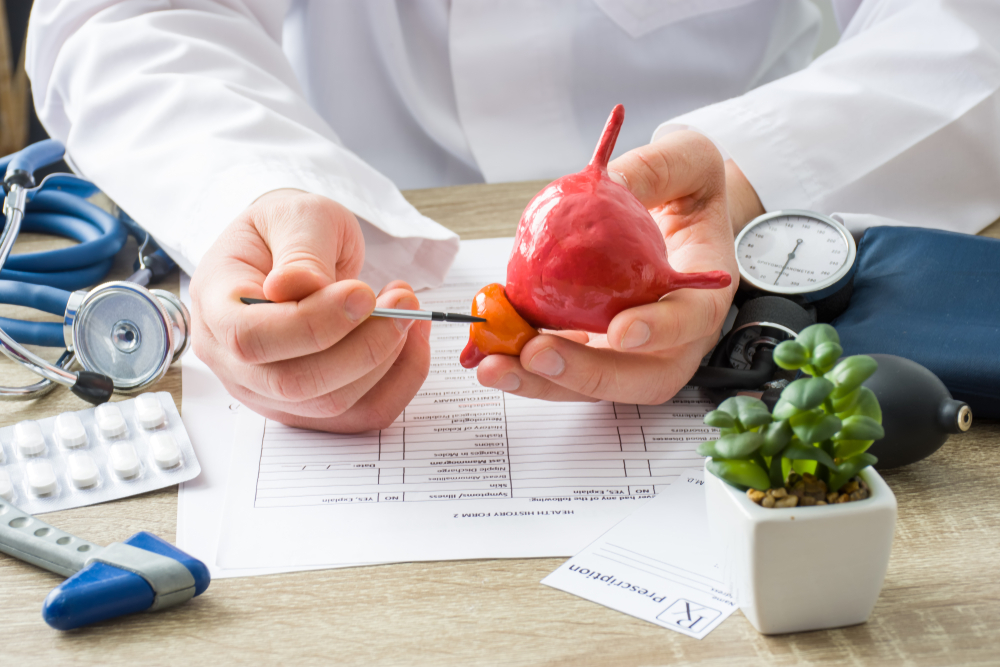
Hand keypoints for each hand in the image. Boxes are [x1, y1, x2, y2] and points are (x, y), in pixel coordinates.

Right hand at [190, 189, 430, 431]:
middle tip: (403, 302)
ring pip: (332, 405)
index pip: (250, 338)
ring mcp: (267, 390)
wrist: (291, 248)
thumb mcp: (294, 215)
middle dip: (363, 348)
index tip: (363, 293)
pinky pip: (360, 415)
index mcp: (215, 305)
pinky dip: (398, 381)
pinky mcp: (308, 405)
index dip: (312, 324)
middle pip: (293, 384)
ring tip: (408, 309)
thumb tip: (296, 285)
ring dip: (386, 361)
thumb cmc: (287, 229)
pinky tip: (411, 339)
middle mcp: (231, 360)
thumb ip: (300, 250)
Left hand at [476, 131, 755, 403]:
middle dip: (584, 374)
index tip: (622, 331)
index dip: (659, 331)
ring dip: (541, 381)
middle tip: (535, 354)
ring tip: (493, 366)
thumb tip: (608, 183)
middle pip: (639, 378)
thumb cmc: (690, 191)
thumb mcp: (685, 162)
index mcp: (704, 293)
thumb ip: (653, 171)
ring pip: (594, 384)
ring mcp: (633, 352)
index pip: (691, 322)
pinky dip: (525, 360)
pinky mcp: (596, 350)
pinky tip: (490, 345)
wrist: (679, 214)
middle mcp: (672, 338)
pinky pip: (563, 364)